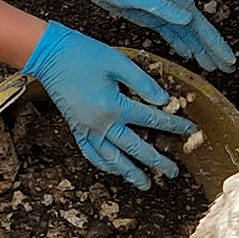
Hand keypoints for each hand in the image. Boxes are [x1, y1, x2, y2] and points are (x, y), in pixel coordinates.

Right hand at [22, 23, 197, 189]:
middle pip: (135, 148)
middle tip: (172, 172)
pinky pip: (90, 152)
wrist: (48, 55)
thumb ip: (143, 82)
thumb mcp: (118, 62)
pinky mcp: (75, 127)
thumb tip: (163, 100)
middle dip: (156, 161)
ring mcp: (86, 128)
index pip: (151, 119)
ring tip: (144, 183)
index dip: (173, 125)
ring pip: (111, 157)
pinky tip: (112, 170)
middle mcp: (101, 123)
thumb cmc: (83, 54)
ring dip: (129, 172)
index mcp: (114, 106)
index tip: (190, 129)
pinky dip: (102, 164)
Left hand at [73, 0, 235, 72]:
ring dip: (200, 50)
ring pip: (186, 35)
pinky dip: (181, 44)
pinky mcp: (148, 16)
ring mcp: (160, 12)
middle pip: (198, 32)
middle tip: (227, 68)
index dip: (215, 43)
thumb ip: (163, 7)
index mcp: (172, 1)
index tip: (228, 58)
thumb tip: (188, 19)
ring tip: (212, 66)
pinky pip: (171, 34)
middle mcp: (170, 7)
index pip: (200, 25)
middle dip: (213, 50)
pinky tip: (187, 54)